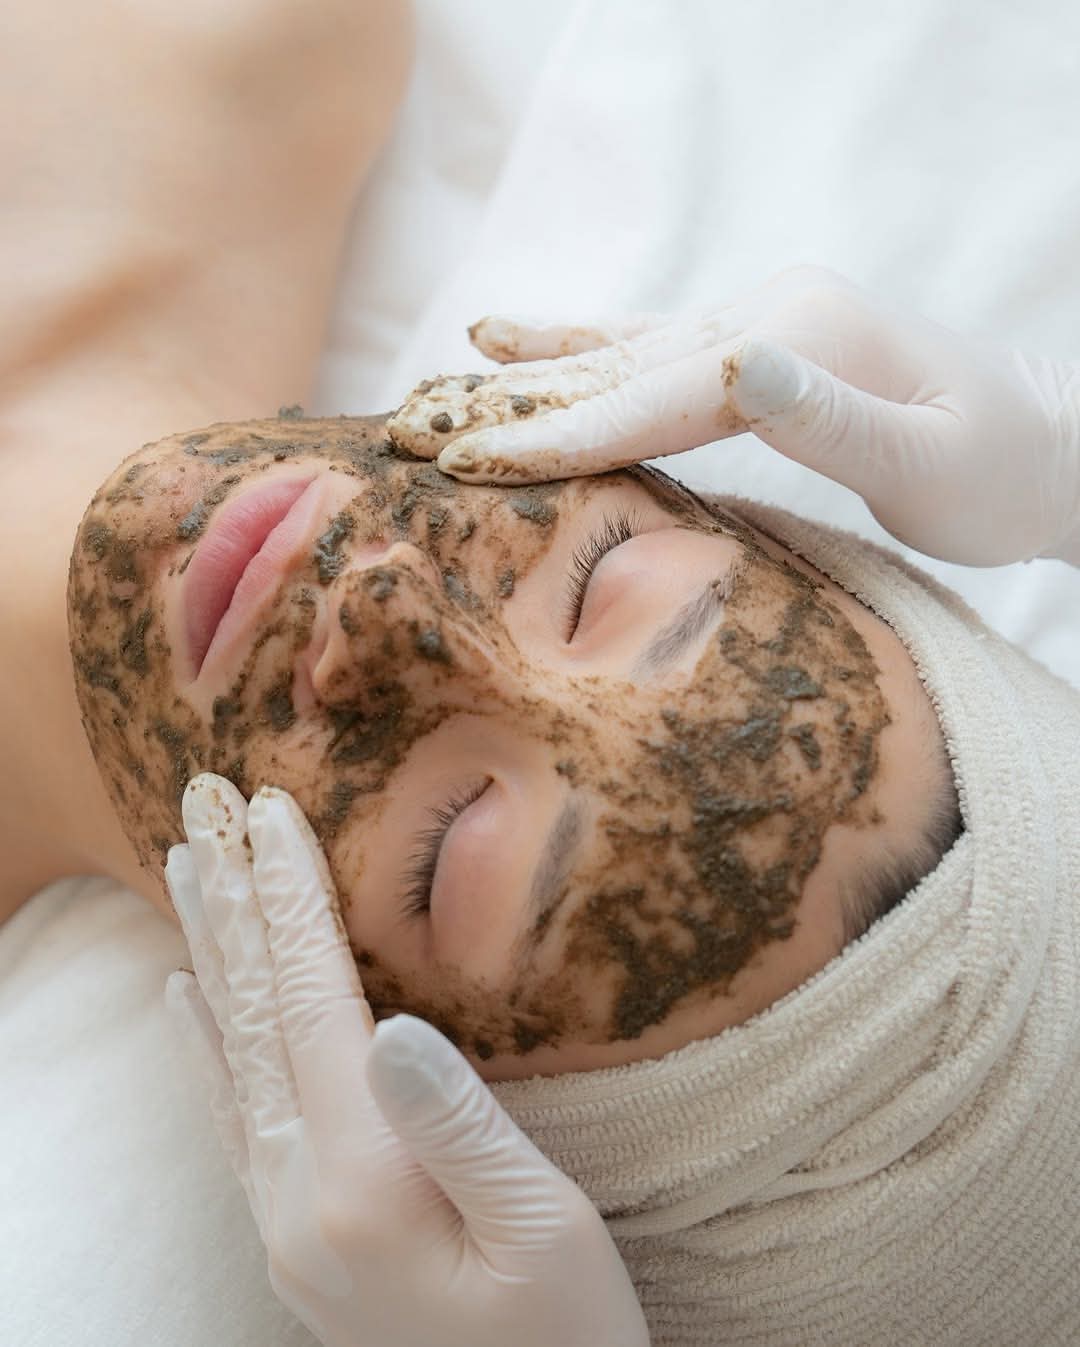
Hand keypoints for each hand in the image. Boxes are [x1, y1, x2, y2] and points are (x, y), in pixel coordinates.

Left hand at [163, 773, 649, 1346]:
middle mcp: (300, 1198)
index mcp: (362, 1182)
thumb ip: (459, 1127)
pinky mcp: (296, 1238)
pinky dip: (207, 1045)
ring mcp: (286, 1223)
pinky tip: (189, 1003)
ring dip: (210, 955)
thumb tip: (388, 1024)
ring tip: (183, 873)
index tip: (270, 811)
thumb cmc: (565, 1344)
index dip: (292, 900)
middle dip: (231, 904)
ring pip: (232, 1058)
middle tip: (200, 810)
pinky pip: (231, 1117)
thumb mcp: (545, 1231)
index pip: (315, 1004)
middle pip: (254, 1018)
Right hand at [387, 266, 1079, 566]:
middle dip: (514, 405)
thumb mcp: (937, 460)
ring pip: (616, 351)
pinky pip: (643, 346)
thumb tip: (743, 361)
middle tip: (410, 432)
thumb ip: (837, 415)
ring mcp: (754, 319)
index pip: (657, 394)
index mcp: (799, 334)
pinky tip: (509, 335)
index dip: (565, 433)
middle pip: (617, 365)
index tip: (474, 464)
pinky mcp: (750, 343)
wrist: (1045, 444)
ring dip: (525, 376)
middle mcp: (764, 311)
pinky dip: (573, 346)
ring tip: (435, 387)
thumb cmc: (998, 470)